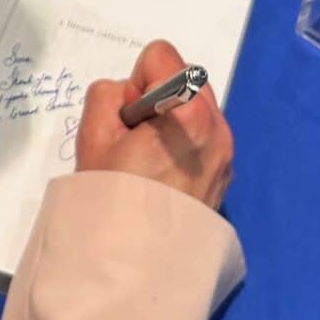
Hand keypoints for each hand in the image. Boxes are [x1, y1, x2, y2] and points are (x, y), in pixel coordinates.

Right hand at [75, 40, 233, 209]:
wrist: (137, 264)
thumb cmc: (113, 195)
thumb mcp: (93, 133)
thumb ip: (108, 94)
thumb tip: (132, 98)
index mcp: (188, 109)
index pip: (160, 56)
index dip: (136, 82)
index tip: (128, 118)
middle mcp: (217, 125)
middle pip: (183, 78)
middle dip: (157, 97)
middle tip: (134, 139)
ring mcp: (226, 152)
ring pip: (194, 107)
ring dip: (171, 118)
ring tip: (148, 159)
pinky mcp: (226, 172)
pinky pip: (203, 136)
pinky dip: (183, 142)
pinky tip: (164, 175)